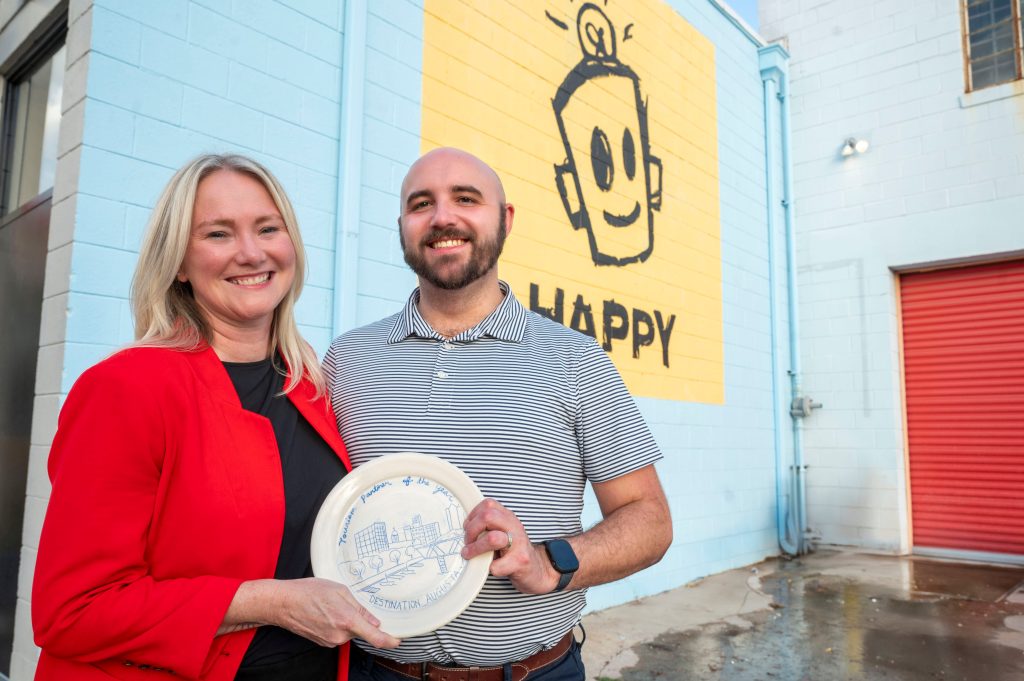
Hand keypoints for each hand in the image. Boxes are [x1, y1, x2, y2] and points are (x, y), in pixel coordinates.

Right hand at [271, 578, 400, 648]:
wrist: (284, 603)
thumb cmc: (309, 592)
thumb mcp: (340, 590)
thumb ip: (360, 608)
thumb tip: (373, 621)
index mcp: (347, 620)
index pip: (375, 637)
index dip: (389, 640)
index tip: (397, 640)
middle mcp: (339, 635)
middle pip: (361, 630)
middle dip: (358, 619)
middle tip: (344, 603)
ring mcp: (330, 640)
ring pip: (349, 632)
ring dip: (346, 621)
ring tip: (330, 606)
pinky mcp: (323, 642)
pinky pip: (338, 634)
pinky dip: (337, 625)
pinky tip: (325, 613)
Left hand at [461, 499, 560, 594]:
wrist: (538, 570)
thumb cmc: (515, 553)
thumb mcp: (503, 533)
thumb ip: (488, 527)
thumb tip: (464, 530)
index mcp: (508, 517)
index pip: (487, 504)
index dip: (472, 516)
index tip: (468, 529)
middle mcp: (514, 526)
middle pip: (487, 516)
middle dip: (471, 531)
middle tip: (468, 543)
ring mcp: (519, 543)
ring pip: (492, 538)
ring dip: (476, 549)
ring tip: (471, 555)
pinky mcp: (520, 561)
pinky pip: (497, 565)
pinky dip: (490, 568)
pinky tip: (492, 568)